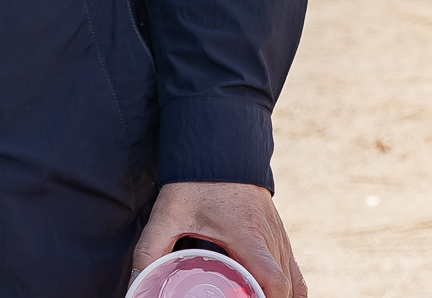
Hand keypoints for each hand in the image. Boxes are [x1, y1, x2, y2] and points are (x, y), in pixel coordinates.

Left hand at [132, 182, 302, 297]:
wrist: (219, 147)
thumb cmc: (195, 181)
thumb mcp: (168, 213)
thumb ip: (150, 249)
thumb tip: (136, 282)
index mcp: (248, 236)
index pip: (274, 281)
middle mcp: (270, 238)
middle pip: (287, 287)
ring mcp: (279, 236)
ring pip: (294, 281)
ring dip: (279, 295)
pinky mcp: (279, 234)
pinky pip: (294, 270)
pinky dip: (289, 288)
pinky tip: (269, 293)